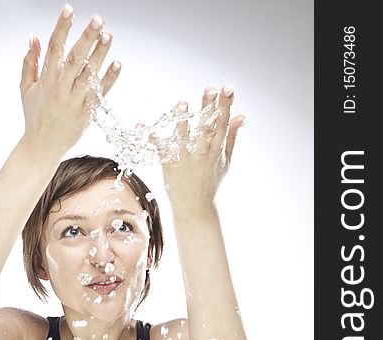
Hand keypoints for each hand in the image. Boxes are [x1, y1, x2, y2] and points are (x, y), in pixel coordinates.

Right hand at [20, 6, 120, 158]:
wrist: (42, 146)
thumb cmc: (35, 117)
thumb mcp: (26, 89)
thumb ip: (30, 62)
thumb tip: (34, 38)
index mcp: (46, 80)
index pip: (54, 48)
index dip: (61, 27)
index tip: (69, 10)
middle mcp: (61, 89)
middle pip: (75, 58)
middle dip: (86, 37)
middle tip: (97, 20)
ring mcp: (75, 101)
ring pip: (89, 74)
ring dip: (100, 54)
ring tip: (109, 35)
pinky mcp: (87, 113)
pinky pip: (100, 94)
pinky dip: (110, 79)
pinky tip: (117, 63)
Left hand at [160, 86, 244, 208]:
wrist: (194, 206)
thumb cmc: (210, 181)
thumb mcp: (225, 161)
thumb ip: (231, 137)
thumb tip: (241, 116)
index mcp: (216, 150)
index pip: (223, 124)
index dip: (226, 106)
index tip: (228, 90)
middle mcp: (201, 153)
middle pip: (206, 126)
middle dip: (208, 108)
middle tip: (209, 89)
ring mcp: (184, 159)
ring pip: (182, 136)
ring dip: (181, 120)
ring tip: (181, 104)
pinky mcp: (168, 164)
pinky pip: (158, 149)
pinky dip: (149, 137)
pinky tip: (141, 125)